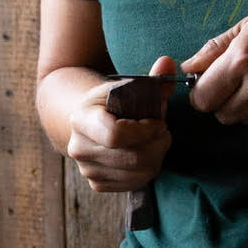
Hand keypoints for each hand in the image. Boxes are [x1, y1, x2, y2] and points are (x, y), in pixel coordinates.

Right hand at [66, 54, 176, 190]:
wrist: (88, 122)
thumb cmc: (112, 103)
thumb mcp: (128, 88)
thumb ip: (152, 79)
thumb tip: (168, 62)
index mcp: (82, 119)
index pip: (116, 135)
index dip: (145, 130)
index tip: (157, 121)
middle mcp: (79, 148)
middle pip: (133, 157)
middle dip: (158, 143)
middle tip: (162, 130)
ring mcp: (87, 169)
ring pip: (139, 172)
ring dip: (156, 156)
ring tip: (154, 140)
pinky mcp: (97, 184)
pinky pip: (135, 183)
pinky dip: (148, 169)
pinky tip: (145, 153)